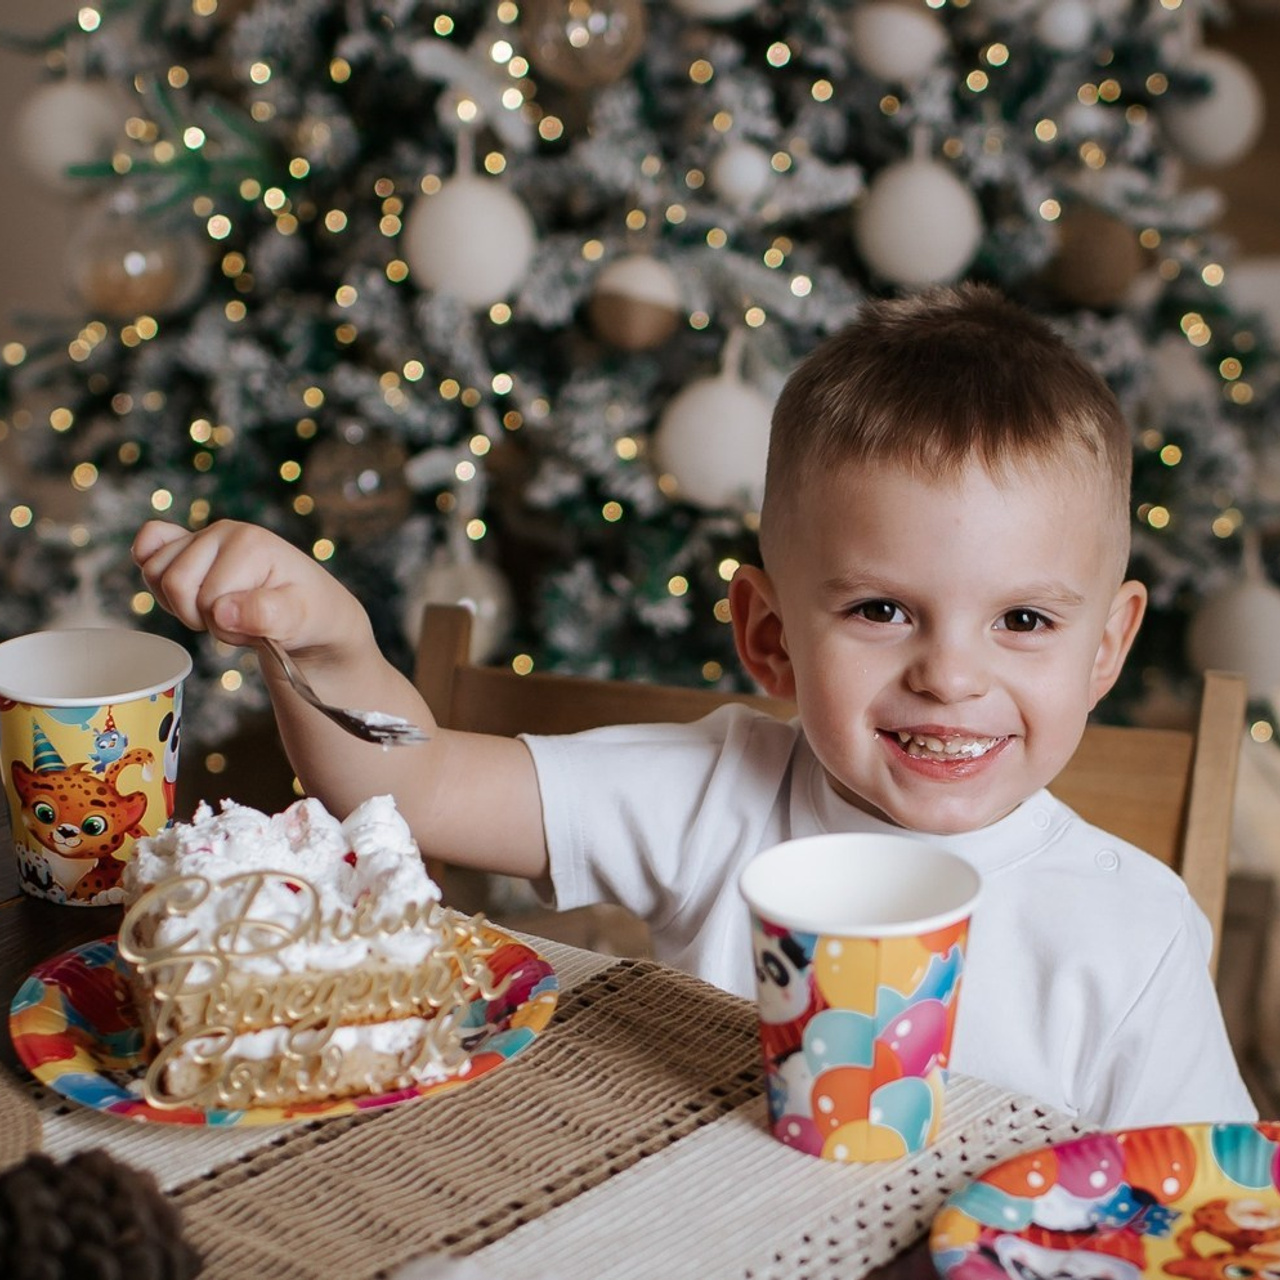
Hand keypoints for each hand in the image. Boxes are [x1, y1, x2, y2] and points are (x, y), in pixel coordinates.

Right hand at [131, 519, 368, 657]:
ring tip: (222, 609)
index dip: (226, 627)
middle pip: (174, 583)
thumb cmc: (309, 614)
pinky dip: (152, 571)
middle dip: (202, 618)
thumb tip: (221, 611)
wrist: (314, 611)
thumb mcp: (300, 620)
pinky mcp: (190, 545)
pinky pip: (149, 545)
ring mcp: (204, 536)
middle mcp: (223, 531)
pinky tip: (179, 585)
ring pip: (155, 573)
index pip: (207, 599)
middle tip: (238, 621)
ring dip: (183, 606)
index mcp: (250, 543)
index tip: (258, 627)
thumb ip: (266, 615)